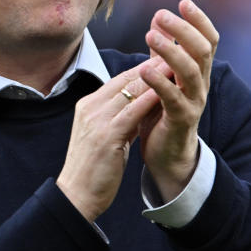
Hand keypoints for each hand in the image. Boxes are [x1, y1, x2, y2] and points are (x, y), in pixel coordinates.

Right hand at [56, 58, 163, 221]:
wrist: (76, 196)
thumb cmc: (92, 169)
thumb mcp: (103, 136)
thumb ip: (117, 118)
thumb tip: (137, 105)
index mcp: (87, 106)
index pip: (118, 80)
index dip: (142, 68)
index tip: (163, 60)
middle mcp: (90, 108)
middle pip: (125, 81)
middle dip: (151, 66)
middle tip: (174, 54)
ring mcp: (96, 121)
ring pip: (129, 92)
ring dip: (154, 77)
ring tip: (174, 66)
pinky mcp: (106, 136)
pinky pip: (132, 112)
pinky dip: (149, 99)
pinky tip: (165, 91)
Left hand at [139, 0, 219, 201]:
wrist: (166, 155)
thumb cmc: (163, 111)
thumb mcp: (164, 76)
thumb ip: (162, 50)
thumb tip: (158, 17)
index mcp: (199, 71)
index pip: (208, 40)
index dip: (199, 20)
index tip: (183, 2)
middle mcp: (201, 85)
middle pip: (202, 51)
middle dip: (184, 30)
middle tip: (162, 14)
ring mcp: (194, 103)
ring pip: (190, 72)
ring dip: (171, 52)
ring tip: (149, 36)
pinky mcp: (181, 121)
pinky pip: (173, 98)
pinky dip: (160, 82)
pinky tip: (144, 69)